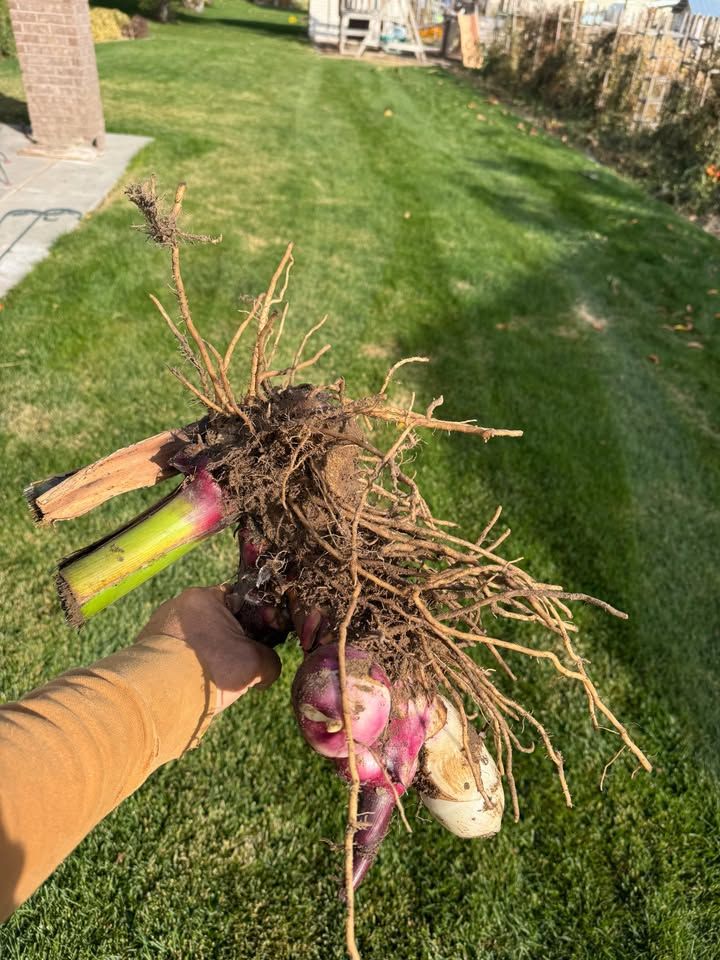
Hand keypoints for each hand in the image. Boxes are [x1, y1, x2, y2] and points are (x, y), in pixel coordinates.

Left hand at [136, 586, 281, 712]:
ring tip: (212, 678)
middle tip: (235, 665)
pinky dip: (186, 665)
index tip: (256, 643)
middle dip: (227, 641)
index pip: (237, 600)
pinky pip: (175, 653)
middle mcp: (177, 604)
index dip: (252, 621)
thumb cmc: (211, 669)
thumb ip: (270, 660)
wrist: (162, 694)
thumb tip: (267, 669)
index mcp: (204, 597)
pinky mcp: (145, 648)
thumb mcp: (256, 663)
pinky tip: (193, 682)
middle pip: (214, 620)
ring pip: (194, 638)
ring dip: (206, 654)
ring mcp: (158, 625)